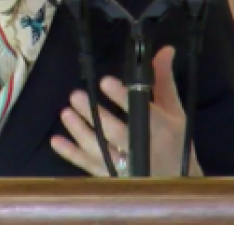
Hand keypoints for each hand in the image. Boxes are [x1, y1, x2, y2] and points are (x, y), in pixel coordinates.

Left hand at [50, 46, 200, 176]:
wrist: (177, 183)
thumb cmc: (175, 142)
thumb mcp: (174, 111)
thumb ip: (163, 80)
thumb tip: (164, 49)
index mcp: (160, 130)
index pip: (140, 111)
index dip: (122, 97)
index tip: (105, 81)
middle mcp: (142, 150)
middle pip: (115, 132)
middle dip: (95, 114)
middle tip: (76, 95)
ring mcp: (125, 168)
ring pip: (99, 150)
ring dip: (80, 131)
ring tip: (66, 112)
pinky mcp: (111, 178)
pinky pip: (88, 166)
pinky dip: (71, 154)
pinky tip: (56, 140)